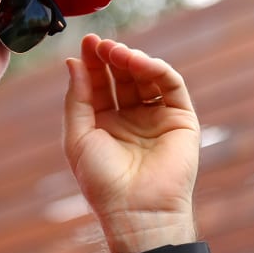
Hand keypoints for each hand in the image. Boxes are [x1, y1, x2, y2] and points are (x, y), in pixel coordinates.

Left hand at [63, 34, 200, 252]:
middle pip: (122, 76)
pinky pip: (170, 85)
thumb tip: (72, 62)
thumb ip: (77, 98)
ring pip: (146, 77)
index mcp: (105, 123)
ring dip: (131, 60)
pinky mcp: (181, 119)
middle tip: (100, 44)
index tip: (86, 42)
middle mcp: (132, 117)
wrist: (136, 210)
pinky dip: (156, 69)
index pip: (100, 83)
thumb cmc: (102, 181)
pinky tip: (138, 63)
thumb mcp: (78, 137)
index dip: (92, 62)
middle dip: (110, 57)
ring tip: (116, 52)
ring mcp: (157, 117)